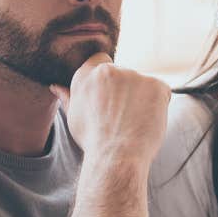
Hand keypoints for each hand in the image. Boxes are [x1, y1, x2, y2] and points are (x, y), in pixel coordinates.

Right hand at [49, 52, 170, 168]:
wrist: (116, 156)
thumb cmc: (94, 140)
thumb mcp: (75, 117)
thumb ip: (69, 97)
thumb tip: (55, 86)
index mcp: (87, 74)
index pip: (101, 60)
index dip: (109, 79)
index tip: (110, 96)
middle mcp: (109, 70)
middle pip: (124, 74)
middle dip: (126, 91)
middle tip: (122, 117)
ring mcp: (134, 75)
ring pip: (143, 84)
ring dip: (142, 99)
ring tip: (133, 122)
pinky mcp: (156, 84)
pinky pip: (161, 92)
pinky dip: (159, 105)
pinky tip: (147, 121)